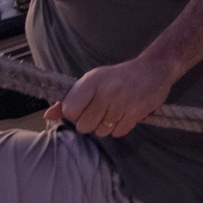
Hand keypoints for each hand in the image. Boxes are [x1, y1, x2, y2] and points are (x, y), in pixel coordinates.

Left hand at [49, 56, 175, 139]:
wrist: (154, 69)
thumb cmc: (118, 77)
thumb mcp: (93, 81)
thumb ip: (69, 99)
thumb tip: (48, 115)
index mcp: (92, 80)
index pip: (70, 111)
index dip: (74, 114)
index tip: (84, 108)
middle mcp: (106, 90)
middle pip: (84, 126)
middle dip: (91, 122)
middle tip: (101, 110)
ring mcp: (122, 102)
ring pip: (101, 132)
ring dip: (106, 126)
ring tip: (115, 111)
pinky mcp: (136, 112)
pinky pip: (118, 133)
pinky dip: (120, 128)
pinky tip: (125, 114)